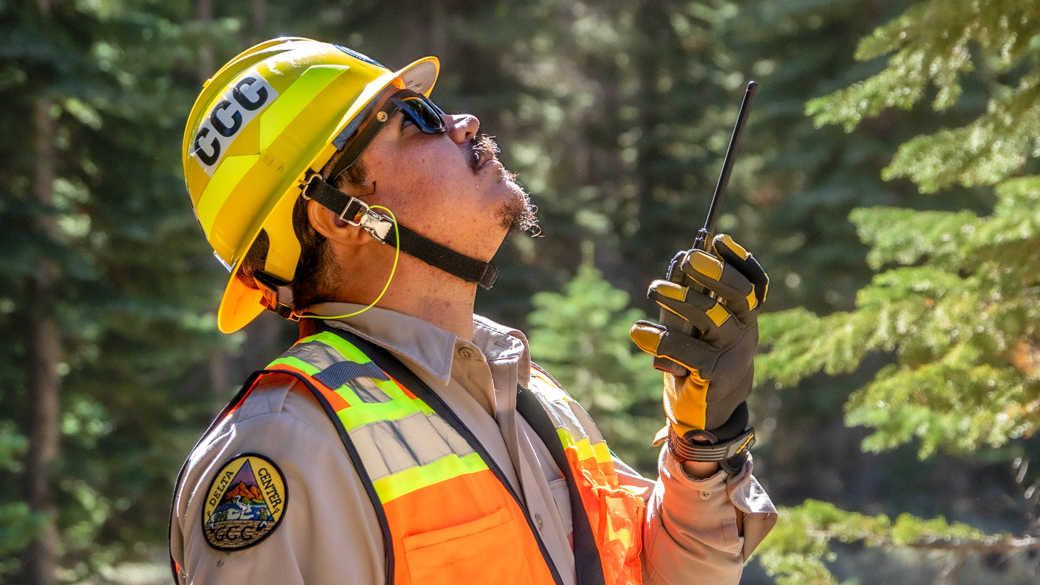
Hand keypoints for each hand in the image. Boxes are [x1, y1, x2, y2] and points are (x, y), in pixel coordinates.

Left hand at [630, 234, 767, 444]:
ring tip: (653, 289)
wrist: (706, 416)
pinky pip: (688, 352)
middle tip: (688, 258)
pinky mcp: (715, 377)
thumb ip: (688, 302)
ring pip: (712, 318)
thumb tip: (676, 267)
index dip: (740, 260)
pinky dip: (661, 340)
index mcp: (743, 317)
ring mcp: (733, 355)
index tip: (718, 239)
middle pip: (740, 295)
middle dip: (715, 273)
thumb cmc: (697, 363)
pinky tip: (638, 332)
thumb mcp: (695, 330)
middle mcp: (744, 332)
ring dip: (681, 299)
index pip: (753, 284)